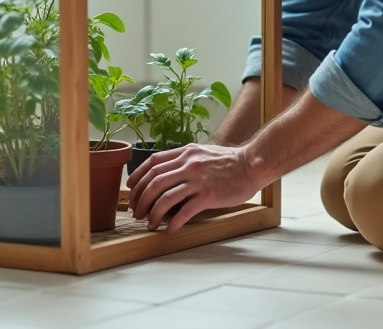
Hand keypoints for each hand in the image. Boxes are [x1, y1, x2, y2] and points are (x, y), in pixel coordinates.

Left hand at [126, 143, 261, 232]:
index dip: (138, 176)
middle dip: (140, 199)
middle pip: (154, 181)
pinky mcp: (208, 195)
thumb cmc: (230, 162)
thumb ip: (185, 159)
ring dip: (153, 213)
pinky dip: (173, 222)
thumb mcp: (203, 152)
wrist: (252, 164)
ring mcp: (198, 179)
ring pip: (165, 197)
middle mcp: (189, 164)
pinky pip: (185, 211)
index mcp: (186, 152)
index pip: (153, 162)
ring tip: (149, 223)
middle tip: (136, 212)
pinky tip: (170, 230)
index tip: (130, 189)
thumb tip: (167, 172)